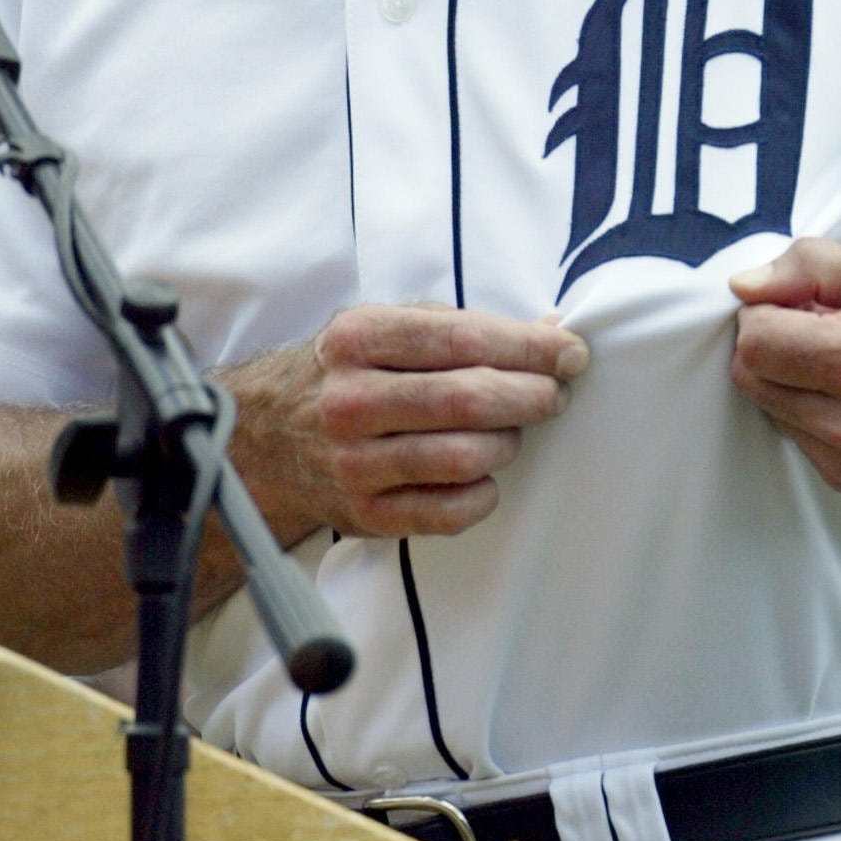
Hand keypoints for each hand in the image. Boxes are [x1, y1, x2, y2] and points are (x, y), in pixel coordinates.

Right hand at [230, 304, 589, 539]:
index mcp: (360, 338)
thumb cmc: (348, 371)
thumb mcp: (388, 326)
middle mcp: (351, 399)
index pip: (464, 339)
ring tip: (512, 431)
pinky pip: (448, 512)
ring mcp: (355, 462)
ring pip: (464, 457)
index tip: (571, 352)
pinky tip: (484, 475)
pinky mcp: (364, 514)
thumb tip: (551, 330)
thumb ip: (464, 327)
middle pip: (469, 399)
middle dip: (531, 395)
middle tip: (554, 394)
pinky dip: (483, 494)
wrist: (269, 434)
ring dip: (508, 442)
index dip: (529, 347)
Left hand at [729, 238, 840, 491]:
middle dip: (776, 342)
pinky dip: (811, 407)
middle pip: (751, 377)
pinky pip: (797, 435)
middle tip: (830, 325)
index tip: (807, 300)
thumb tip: (742, 286)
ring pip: (769, 407)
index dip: (769, 310)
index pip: (753, 342)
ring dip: (792, 377)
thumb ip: (811, 268)